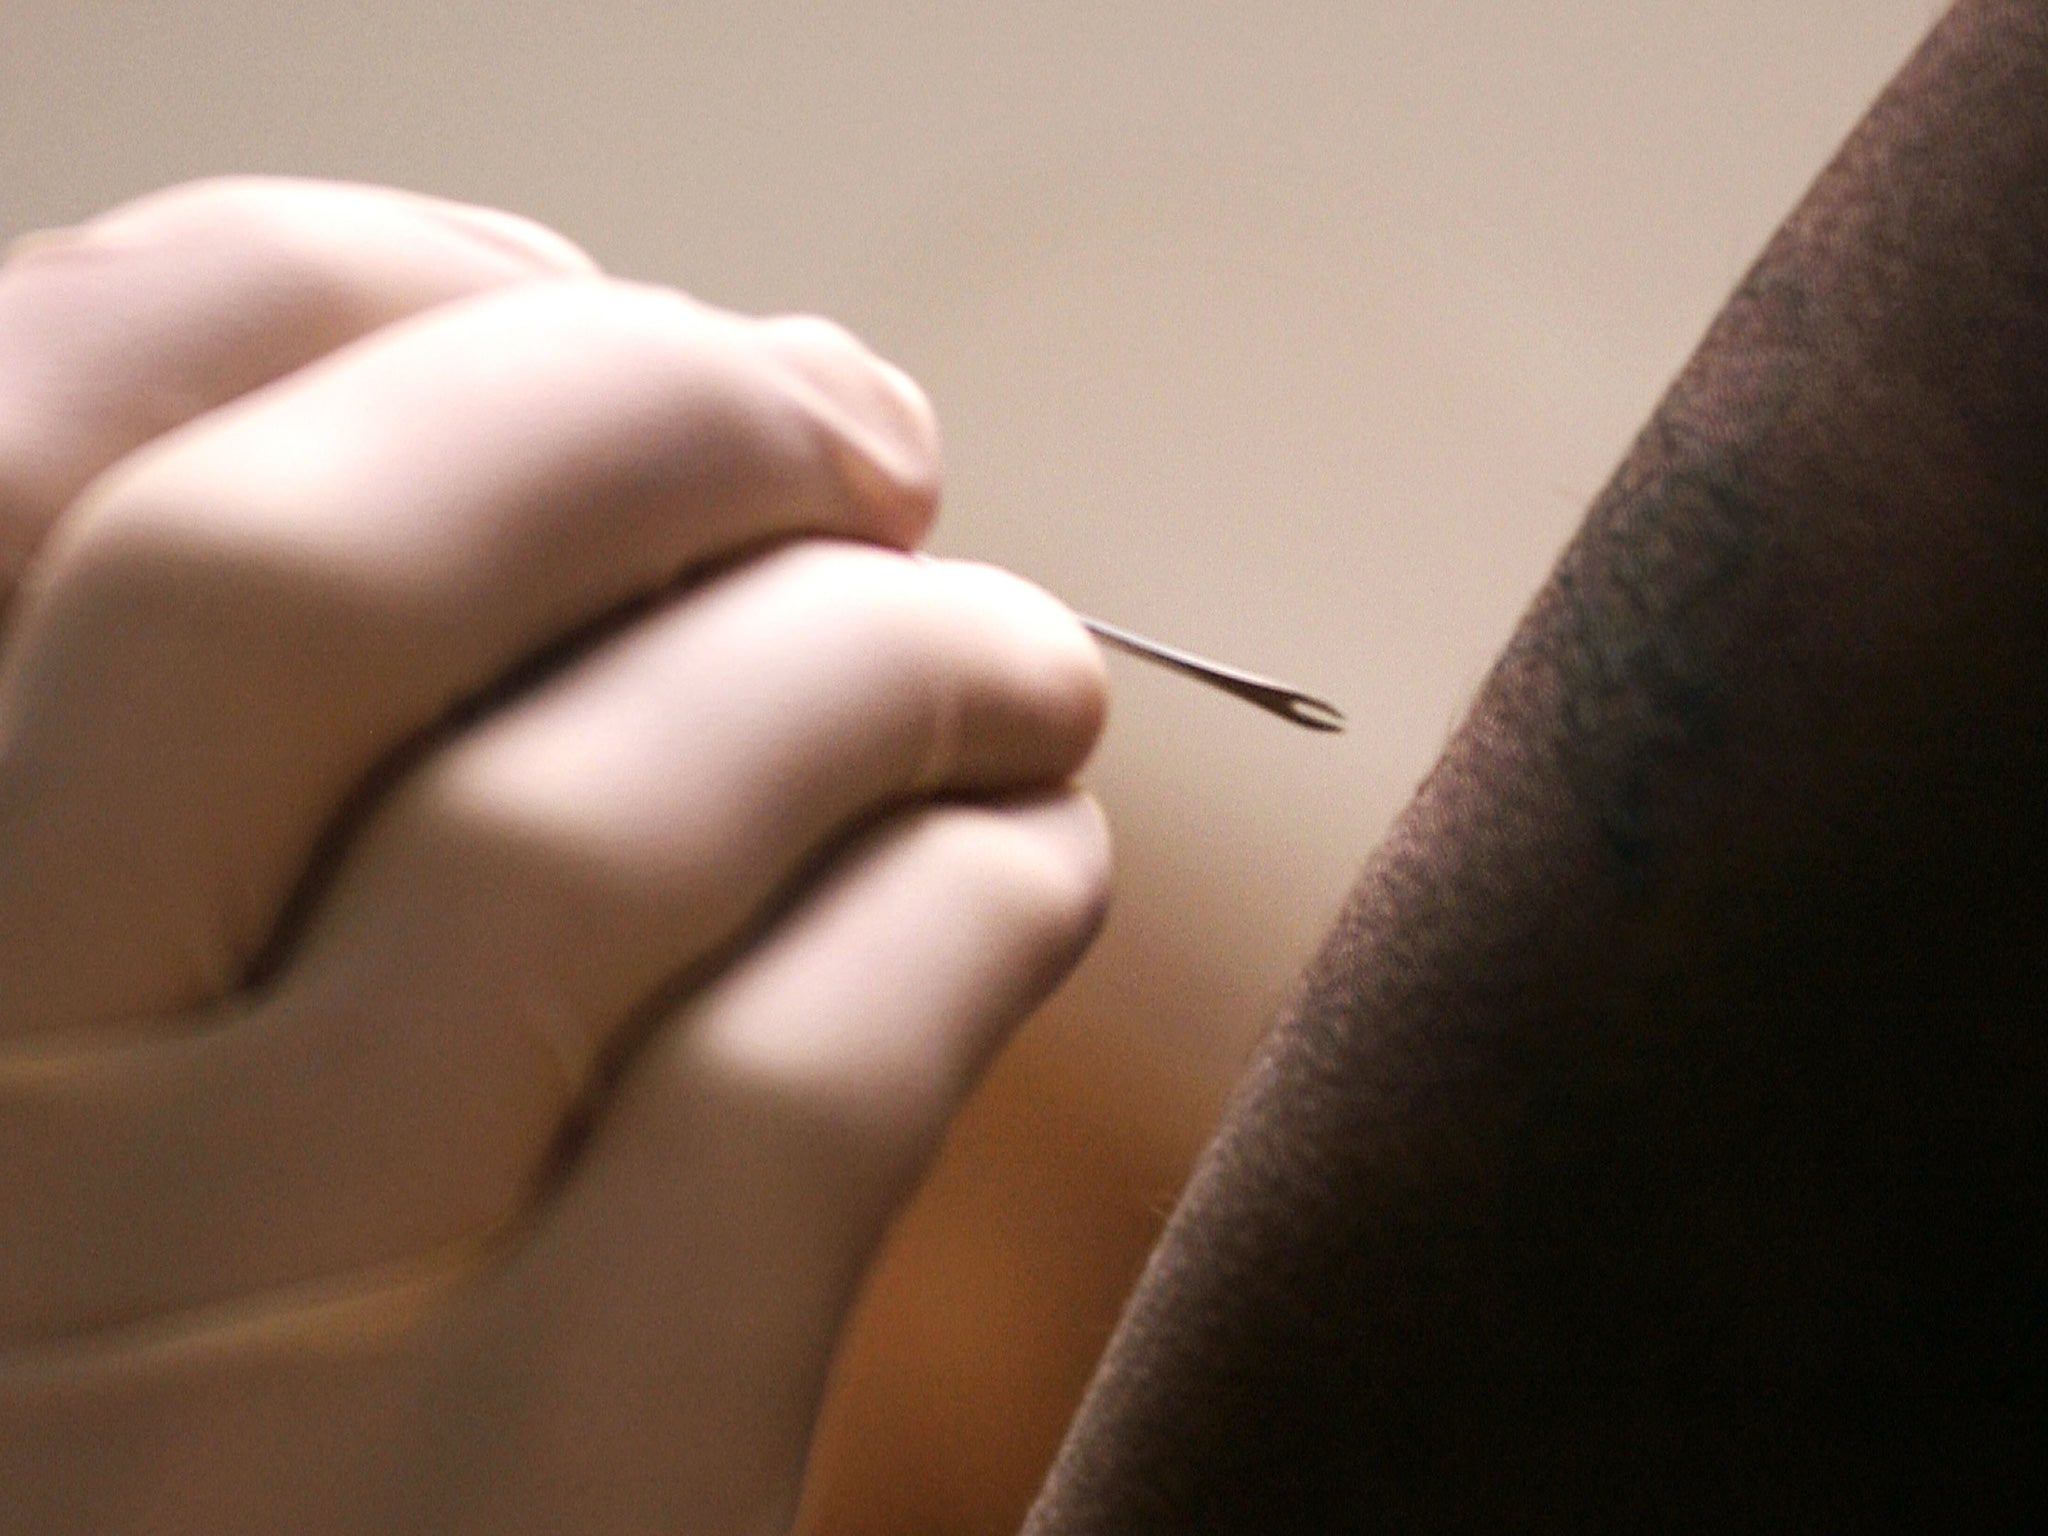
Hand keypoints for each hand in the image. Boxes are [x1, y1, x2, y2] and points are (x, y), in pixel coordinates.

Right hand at [0, 179, 1109, 1533]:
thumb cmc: (284, 1334)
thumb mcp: (159, 1019)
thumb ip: (314, 728)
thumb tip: (720, 381)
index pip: (30, 457)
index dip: (369, 308)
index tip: (616, 317)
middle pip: (298, 583)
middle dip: (654, 427)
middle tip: (873, 446)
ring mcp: (205, 1357)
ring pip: (595, 825)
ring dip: (889, 672)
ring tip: (1014, 676)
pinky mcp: (519, 1514)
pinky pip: (787, 1098)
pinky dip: (962, 914)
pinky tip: (1025, 879)